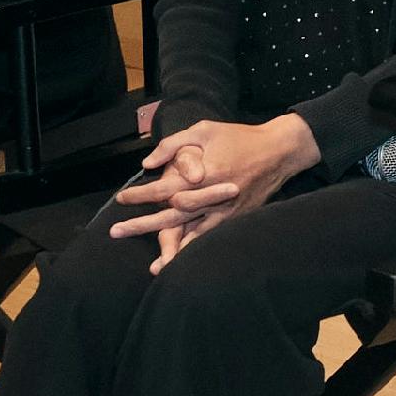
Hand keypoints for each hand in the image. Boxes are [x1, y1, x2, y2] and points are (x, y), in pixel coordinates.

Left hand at [110, 114, 320, 266]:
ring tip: (152, 266)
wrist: (280, 151)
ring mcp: (225, 210)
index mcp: (203, 174)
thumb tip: (148, 162)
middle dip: (142, 225)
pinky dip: (195, 249)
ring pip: (191, 234)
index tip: (122, 198)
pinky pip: (211, 237)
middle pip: (171, 217)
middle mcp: (212, 196)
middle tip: (115, 232)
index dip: (141, 195)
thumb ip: (174, 144)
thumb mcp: (205, 130)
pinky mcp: (235, 217)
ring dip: (169, 249)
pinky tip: (181, 261)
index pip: (164, 189)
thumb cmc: (239, 137)